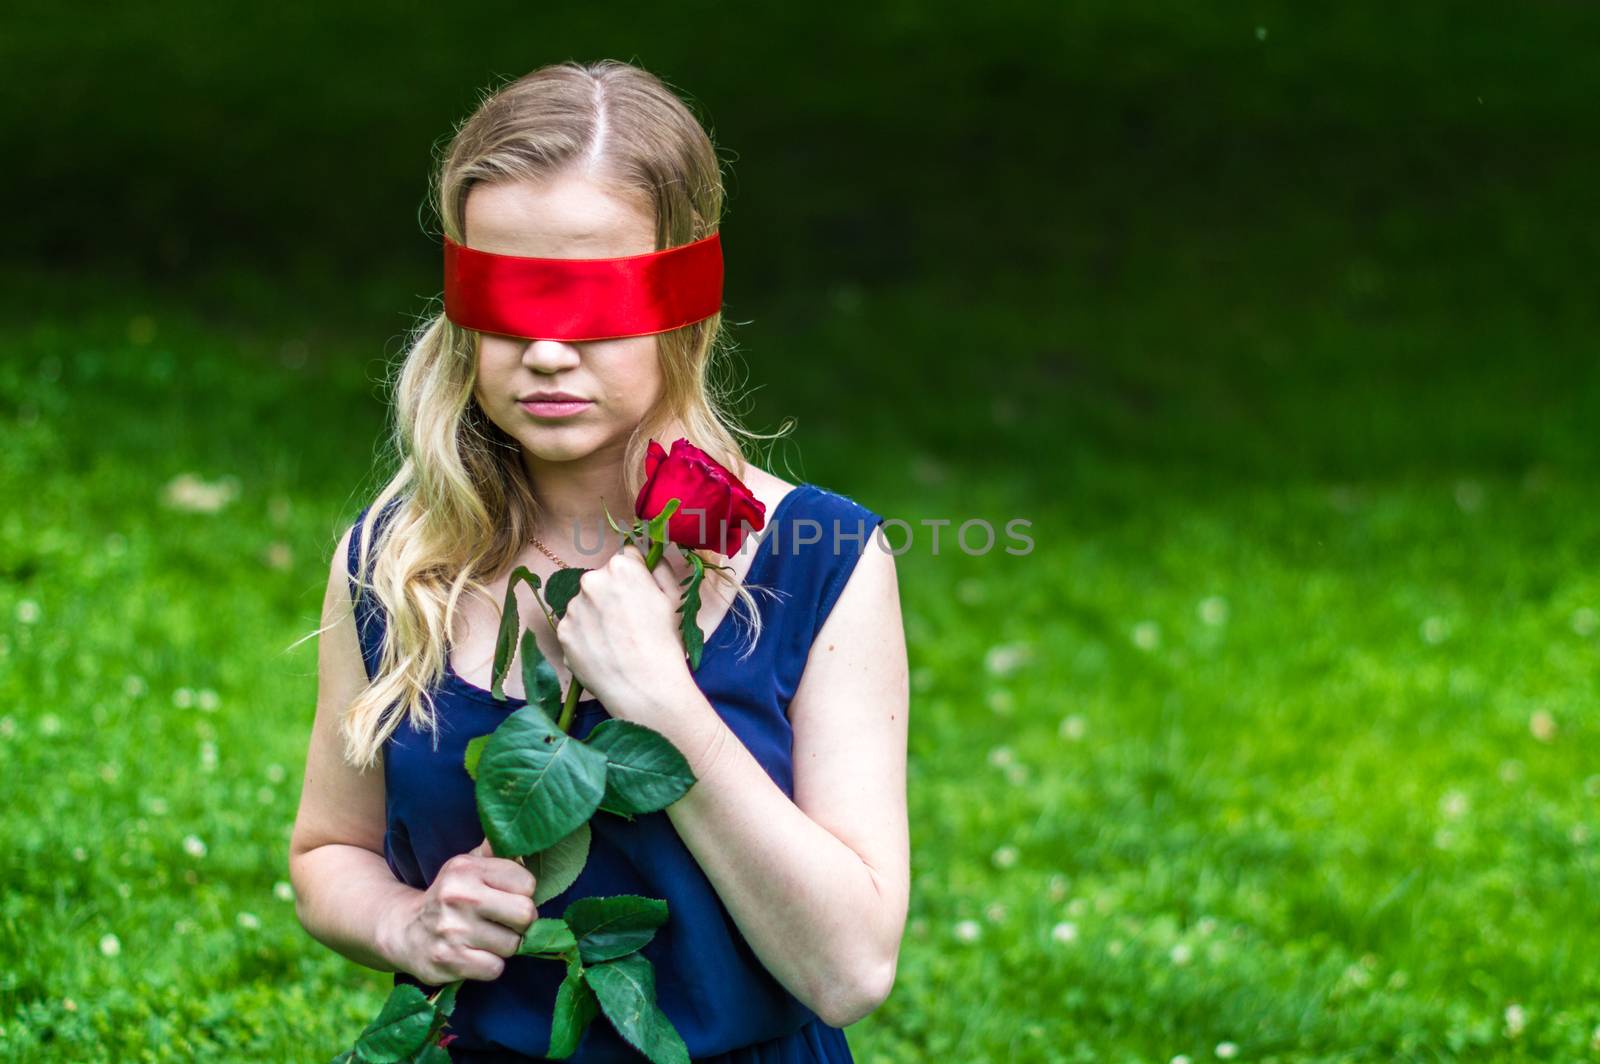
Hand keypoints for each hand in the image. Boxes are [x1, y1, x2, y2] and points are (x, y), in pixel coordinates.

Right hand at [381, 837, 538, 983]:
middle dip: (520, 923)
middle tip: (504, 922)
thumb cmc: (449, 896)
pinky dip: (490, 966)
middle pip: (526, 914)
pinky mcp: (448, 961)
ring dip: (504, 946)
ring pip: (512, 945)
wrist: (403, 930)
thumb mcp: (466, 865)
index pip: (527, 883)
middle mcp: (458, 897)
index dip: (523, 894)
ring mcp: (452, 931)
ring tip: (485, 938)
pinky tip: (475, 956)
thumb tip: (522, 834)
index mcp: (466, 868)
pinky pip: (495, 968)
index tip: (508, 897)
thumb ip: (495, 851)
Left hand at [555, 540, 690, 713]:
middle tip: (628, 623)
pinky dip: (586, 637)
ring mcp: (573, 607)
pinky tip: (603, 652)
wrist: (644, 687)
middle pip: (601, 581)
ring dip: (596, 616)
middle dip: (612, 595)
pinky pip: (575, 627)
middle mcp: (591, 581)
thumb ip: (660, 568)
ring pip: (586, 605)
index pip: (625, 559)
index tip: (640, 597)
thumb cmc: (665, 642)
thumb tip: (650, 553)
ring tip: (615, 642)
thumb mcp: (675, 598)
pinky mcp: (562, 631)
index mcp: (621, 567)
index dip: (635, 578)